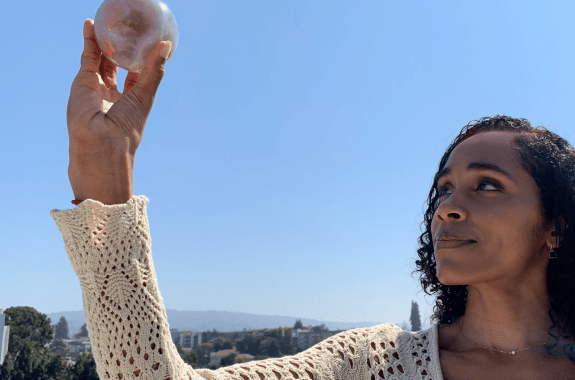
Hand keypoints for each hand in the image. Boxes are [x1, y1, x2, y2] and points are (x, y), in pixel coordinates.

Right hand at [67, 19, 171, 204]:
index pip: (137, 74)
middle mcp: (114, 94)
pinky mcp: (82, 83)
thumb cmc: (127, 127)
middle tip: (127, 27)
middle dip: (121, 48)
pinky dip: (89, 41)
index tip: (147, 41)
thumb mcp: (145, 95)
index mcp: (132, 101)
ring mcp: (97, 88)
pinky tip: (92, 25)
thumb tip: (166, 44)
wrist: (99, 147)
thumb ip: (154, 70)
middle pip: (118, 65)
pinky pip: (87, 57)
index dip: (142, 59)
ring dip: (106, 42)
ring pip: (102, 59)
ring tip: (112, 22)